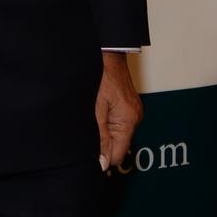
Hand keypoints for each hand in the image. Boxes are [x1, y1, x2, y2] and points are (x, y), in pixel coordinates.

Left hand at [95, 51, 142, 170]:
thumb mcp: (95, 108)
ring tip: (88, 120)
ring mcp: (133, 111)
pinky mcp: (128, 105)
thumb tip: (102, 163)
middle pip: (117, 145)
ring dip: (102, 132)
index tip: (85, 157)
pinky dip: (106, 122)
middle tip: (81, 137)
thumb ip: (100, 136)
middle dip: (101, 144)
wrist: (107, 53)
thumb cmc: (100, 76)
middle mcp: (135, 118)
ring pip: (116, 133)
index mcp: (129, 121)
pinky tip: (95, 114)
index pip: (117, 154)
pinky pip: (117, 122)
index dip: (101, 158)